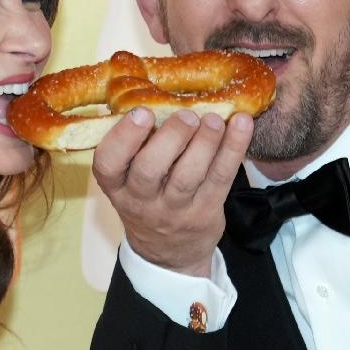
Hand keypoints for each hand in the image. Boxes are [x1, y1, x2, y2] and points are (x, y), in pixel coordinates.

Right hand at [91, 108, 253, 276]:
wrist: (168, 254)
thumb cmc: (148, 201)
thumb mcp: (129, 183)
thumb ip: (139, 148)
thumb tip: (165, 95)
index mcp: (116, 186)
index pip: (107, 164)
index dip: (123, 137)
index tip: (142, 112)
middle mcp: (141, 201)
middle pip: (149, 170)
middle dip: (170, 138)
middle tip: (187, 116)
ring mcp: (174, 210)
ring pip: (188, 176)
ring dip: (205, 142)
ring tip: (214, 119)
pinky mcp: (205, 213)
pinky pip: (221, 178)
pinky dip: (233, 149)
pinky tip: (241, 124)